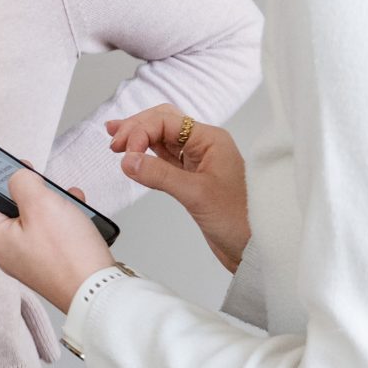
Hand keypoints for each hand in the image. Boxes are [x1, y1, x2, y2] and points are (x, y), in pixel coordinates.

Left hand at [0, 163, 115, 311]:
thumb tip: (18, 177)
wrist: (99, 295)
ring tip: (54, 188)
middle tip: (1, 158)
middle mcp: (0, 244)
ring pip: (21, 209)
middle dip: (0, 176)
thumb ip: (22, 182)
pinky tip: (72, 204)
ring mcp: (21, 250)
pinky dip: (56, 209)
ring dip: (38, 193)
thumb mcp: (42, 205)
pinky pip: (42, 222)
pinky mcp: (42, 254)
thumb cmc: (69, 258)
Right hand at [105, 106, 248, 271]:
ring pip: (162, 140)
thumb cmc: (239, 219)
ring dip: (139, 139)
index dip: (141, 132)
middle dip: (136, 128)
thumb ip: (160, 175)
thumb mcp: (196, 194)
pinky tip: (134, 158)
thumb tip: (128, 161)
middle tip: (113, 141)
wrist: (254, 247)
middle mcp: (204, 145)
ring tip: (116, 141)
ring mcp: (197, 161)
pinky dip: (147, 156)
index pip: (166, 121)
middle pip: (163, 123)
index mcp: (211, 139)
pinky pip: (165, 158)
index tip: (124, 152)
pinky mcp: (192, 178)